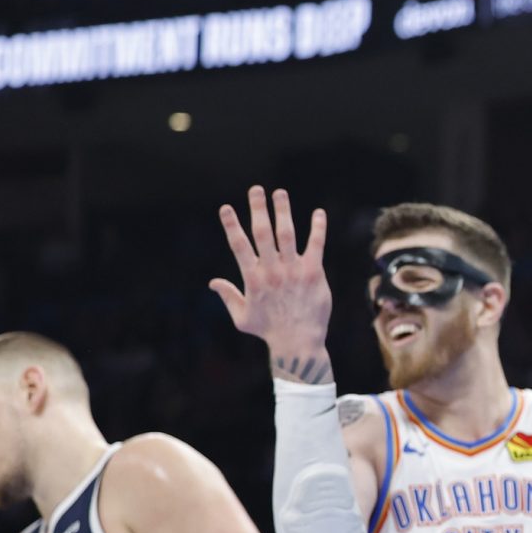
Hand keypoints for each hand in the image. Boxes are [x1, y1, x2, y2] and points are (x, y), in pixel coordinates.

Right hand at [210, 186, 333, 376]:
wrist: (298, 342)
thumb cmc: (269, 331)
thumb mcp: (241, 317)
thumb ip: (228, 296)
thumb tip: (213, 282)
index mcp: (252, 278)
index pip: (239, 245)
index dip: (231, 224)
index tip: (226, 207)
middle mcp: (272, 270)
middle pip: (262, 233)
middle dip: (257, 209)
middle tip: (256, 190)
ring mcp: (294, 270)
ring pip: (287, 234)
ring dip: (283, 211)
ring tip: (280, 193)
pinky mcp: (314, 273)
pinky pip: (316, 246)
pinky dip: (317, 229)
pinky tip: (318, 213)